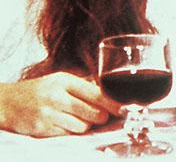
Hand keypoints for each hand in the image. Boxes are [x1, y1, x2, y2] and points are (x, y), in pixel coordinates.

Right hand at [0, 72, 121, 136]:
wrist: (8, 103)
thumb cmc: (40, 91)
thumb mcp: (61, 81)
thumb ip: (84, 86)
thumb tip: (110, 94)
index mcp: (65, 81)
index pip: (96, 94)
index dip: (113, 104)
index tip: (123, 109)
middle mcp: (57, 96)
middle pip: (93, 113)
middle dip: (101, 117)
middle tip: (100, 116)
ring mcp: (49, 113)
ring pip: (83, 126)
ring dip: (86, 125)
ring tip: (78, 118)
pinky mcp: (42, 129)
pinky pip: (68, 134)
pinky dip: (71, 131)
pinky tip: (65, 124)